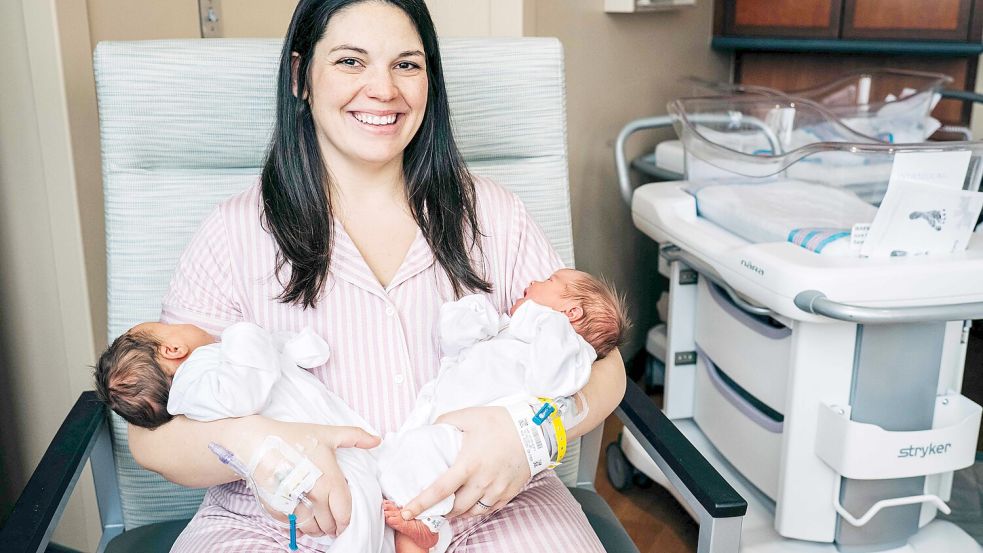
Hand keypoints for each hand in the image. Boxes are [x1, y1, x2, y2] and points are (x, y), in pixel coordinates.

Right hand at [263, 421, 379, 537]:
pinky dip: (301, 527)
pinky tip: (304, 520)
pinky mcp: (278, 509)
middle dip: (334, 526)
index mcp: (329, 480)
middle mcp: (314, 496)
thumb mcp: (327, 433)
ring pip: (313, 529)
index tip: (346, 520)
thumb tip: (377, 440)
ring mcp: (295, 504)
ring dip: (319, 529)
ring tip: (321, 524)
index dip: (347, 520)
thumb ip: (354, 436)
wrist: (257, 442)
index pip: (345, 512)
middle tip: (334, 522)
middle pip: (330, 524)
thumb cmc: (294, 437)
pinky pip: (294, 527)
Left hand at [400, 406, 529, 519]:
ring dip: (458, 513)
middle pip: (455, 508)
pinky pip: (488, 510)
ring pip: (471, 512)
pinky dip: (476, 510)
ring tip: (449, 507)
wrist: (534, 430)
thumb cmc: (501, 423)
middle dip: (440, 511)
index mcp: (468, 464)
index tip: (407, 512)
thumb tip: (430, 428)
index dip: (421, 503)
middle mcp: (482, 482)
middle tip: (430, 509)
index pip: (439, 490)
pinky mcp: (508, 493)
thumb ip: (445, 422)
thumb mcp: (468, 416)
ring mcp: (496, 490)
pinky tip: (471, 504)